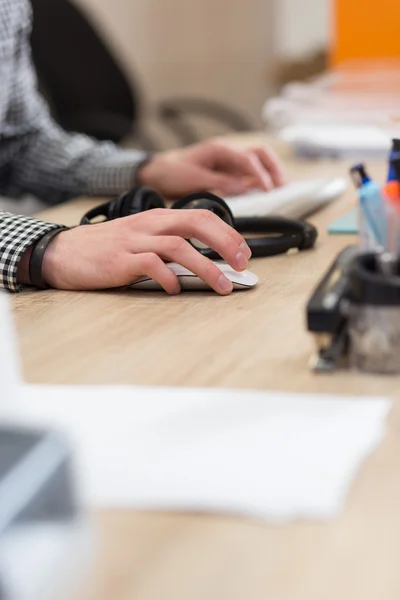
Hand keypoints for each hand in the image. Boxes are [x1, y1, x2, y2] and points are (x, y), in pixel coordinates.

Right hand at [40, 209, 251, 294]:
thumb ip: (168, 243)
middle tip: (242, 264)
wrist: (63, 252)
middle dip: (226, 243)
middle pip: (196, 223)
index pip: (201, 215)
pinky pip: (151, 265)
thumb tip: (203, 260)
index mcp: (157, 217)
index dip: (227, 232)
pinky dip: (169, 278)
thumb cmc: (105, 249)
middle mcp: (149, 224)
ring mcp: (134, 241)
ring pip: (179, 246)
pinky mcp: (120, 260)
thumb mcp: (141, 237)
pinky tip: (176, 290)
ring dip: (206, 267)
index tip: (243, 253)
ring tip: (222, 286)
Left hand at [137, 139, 285, 197]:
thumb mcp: (192, 178)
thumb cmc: (172, 172)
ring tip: (280, 188)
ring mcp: (229, 161)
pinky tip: (266, 192)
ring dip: (271, 172)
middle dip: (274, 168)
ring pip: (258, 162)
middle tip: (282, 186)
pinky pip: (249, 174)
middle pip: (260, 154)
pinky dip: (261, 180)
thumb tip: (244, 188)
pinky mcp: (228, 172)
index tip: (269, 189)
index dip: (261, 174)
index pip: (248, 159)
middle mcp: (228, 152)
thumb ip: (218, 182)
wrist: (157, 172)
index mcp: (220, 149)